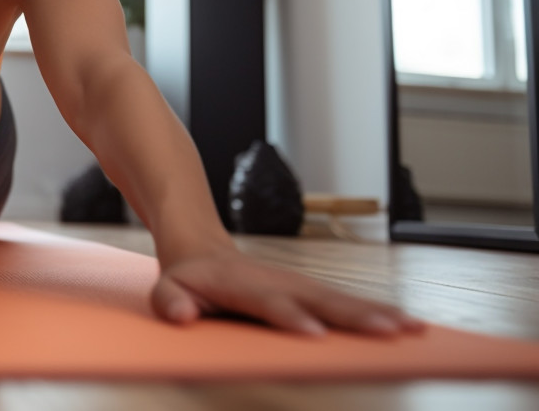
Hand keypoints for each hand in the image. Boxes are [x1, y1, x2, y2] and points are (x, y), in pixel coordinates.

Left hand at [150, 248, 424, 335]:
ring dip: (378, 313)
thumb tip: (182, 314)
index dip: (290, 317)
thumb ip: (170, 301)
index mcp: (243, 285)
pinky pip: (347, 302)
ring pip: (341, 299)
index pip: (269, 303)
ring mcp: (298, 284)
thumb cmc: (187, 278)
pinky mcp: (312, 291)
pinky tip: (410, 327)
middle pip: (318, 299)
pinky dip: (379, 312)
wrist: (201, 247)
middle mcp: (278, 282)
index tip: (315, 334)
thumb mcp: (167, 288)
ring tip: (414, 330)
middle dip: (353, 316)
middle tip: (388, 332)